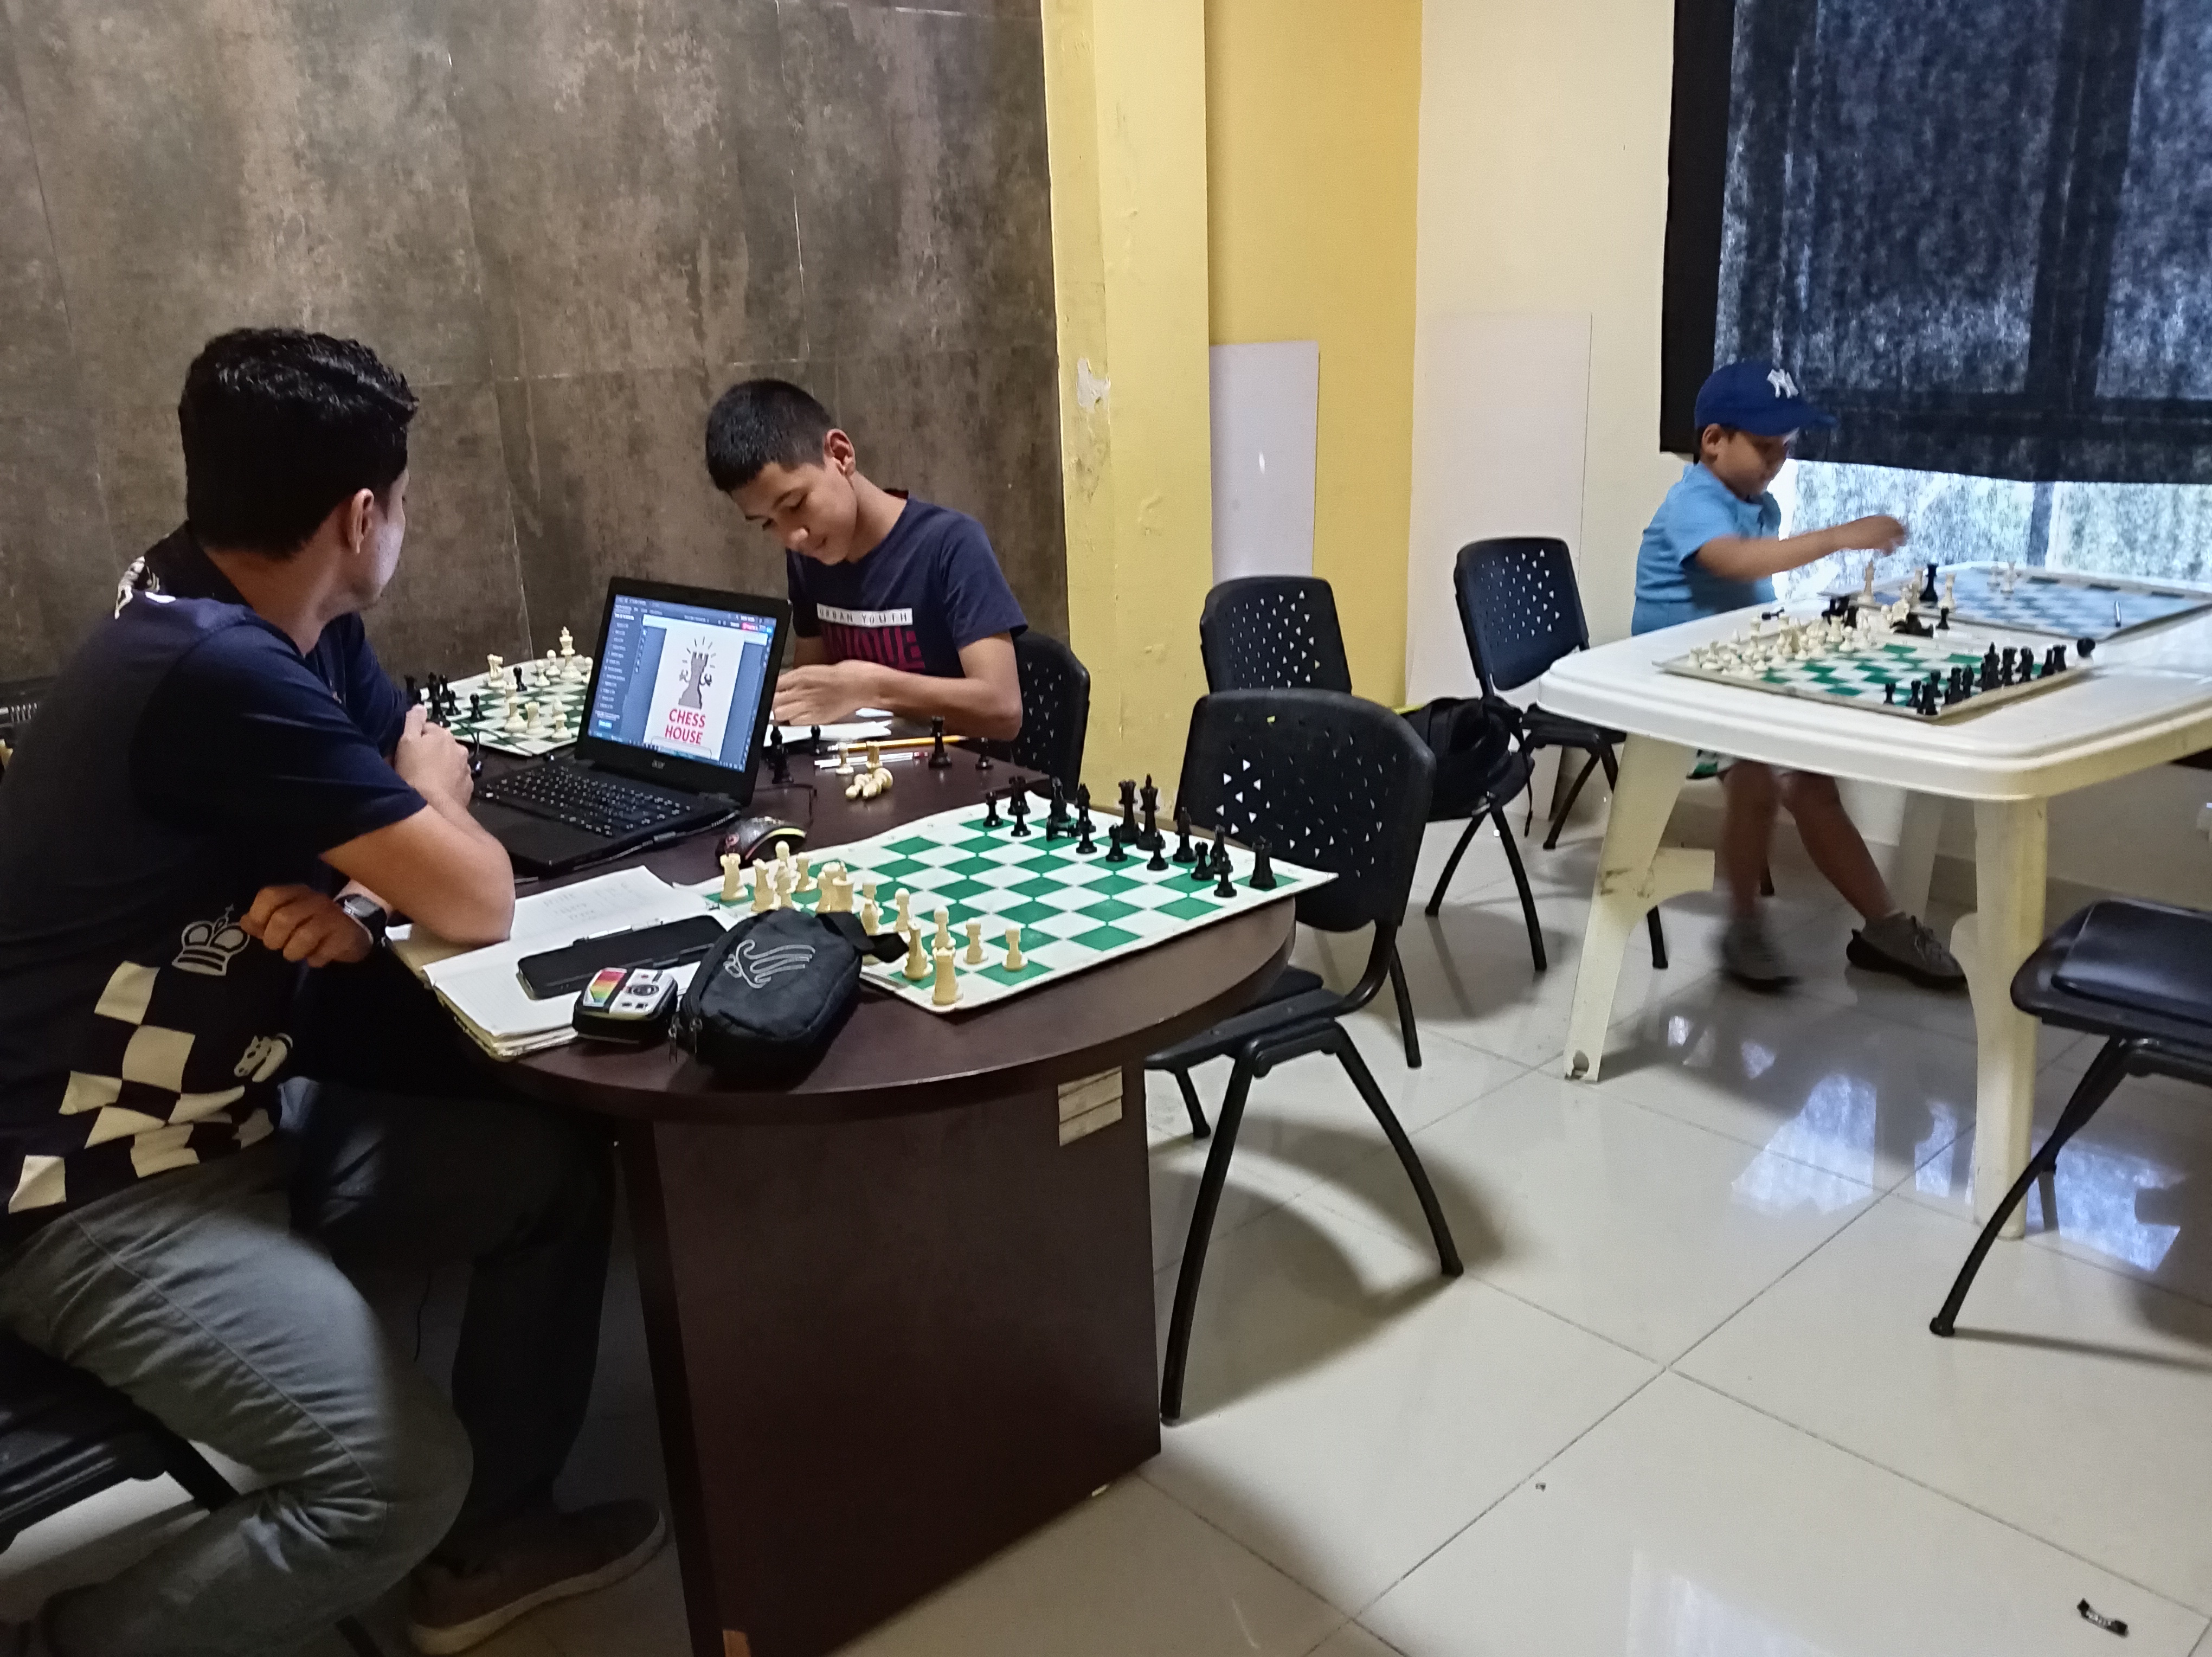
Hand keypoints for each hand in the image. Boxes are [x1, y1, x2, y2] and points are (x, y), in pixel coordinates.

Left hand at [242, 885, 374, 965]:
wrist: (353, 933)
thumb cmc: (313, 925)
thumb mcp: (287, 919)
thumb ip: (264, 920)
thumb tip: (245, 923)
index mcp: (296, 893)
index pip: (269, 895)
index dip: (258, 915)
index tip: (260, 931)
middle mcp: (314, 900)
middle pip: (283, 918)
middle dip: (274, 939)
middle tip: (278, 947)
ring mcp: (332, 916)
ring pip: (304, 935)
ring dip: (293, 952)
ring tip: (295, 955)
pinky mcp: (345, 934)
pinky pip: (323, 952)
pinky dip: (315, 960)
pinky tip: (316, 959)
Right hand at [393, 705, 471, 805]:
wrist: (434, 808)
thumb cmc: (414, 774)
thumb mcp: (406, 743)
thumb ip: (413, 721)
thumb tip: (419, 707)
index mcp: (443, 734)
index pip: (426, 729)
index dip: (413, 738)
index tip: (404, 750)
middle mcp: (458, 748)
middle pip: (439, 745)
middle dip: (429, 752)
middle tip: (413, 766)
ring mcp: (465, 768)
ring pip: (448, 762)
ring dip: (440, 767)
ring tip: (425, 779)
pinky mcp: (467, 786)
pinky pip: (455, 779)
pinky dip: (447, 781)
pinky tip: (436, 789)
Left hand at [772, 662, 880, 726]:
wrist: (864, 685)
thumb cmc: (846, 674)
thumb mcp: (815, 669)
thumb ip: (796, 678)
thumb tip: (782, 684)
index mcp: (801, 675)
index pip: (771, 684)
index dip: (766, 690)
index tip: (765, 692)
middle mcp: (802, 690)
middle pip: (772, 701)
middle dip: (771, 703)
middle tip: (775, 702)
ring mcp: (808, 705)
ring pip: (780, 715)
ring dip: (781, 713)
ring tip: (786, 710)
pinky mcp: (817, 718)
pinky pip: (795, 723)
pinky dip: (794, 721)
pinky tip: (798, 716)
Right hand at [1831, 515, 1907, 554]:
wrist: (1842, 536)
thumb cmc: (1849, 531)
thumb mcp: (1863, 524)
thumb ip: (1873, 524)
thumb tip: (1880, 527)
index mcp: (1876, 518)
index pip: (1892, 519)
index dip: (1899, 524)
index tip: (1901, 529)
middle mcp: (1879, 524)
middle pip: (1896, 527)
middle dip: (1901, 533)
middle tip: (1903, 540)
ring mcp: (1878, 533)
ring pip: (1894, 536)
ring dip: (1898, 541)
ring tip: (1899, 545)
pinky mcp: (1875, 543)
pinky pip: (1887, 546)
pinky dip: (1889, 550)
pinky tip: (1887, 553)